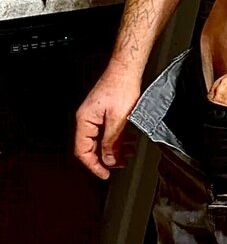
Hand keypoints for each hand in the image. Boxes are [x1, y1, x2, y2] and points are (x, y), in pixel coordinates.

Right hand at [75, 62, 141, 179]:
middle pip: (91, 147)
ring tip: (127, 154)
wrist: (126, 69)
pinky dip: (116, 139)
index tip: (104, 174)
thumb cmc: (121, 87)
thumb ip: (112, 141)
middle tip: (119, 165)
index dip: (94, 166)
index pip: (83, 151)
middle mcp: (86, 118)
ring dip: (114, 149)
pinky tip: (127, 141)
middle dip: (106, 158)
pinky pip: (106, 131)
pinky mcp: (103, 112)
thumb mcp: (118, 119)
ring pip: (100, 140)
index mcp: (85, 120)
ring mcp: (94, 115)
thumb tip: (108, 159)